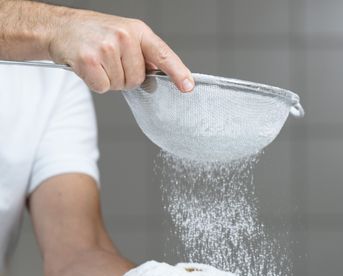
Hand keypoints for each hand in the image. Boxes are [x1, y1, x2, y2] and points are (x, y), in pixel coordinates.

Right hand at [48, 9, 193, 92]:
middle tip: (110, 62)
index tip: (188, 86)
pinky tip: (89, 68)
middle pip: (138, 79)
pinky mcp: (89, 60)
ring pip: (120, 85)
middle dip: (125, 78)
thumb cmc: (96, 34)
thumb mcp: (124, 36)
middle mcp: (124, 37)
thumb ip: (142, 57)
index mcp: (137, 31)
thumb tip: (155, 80)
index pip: (162, 54)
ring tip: (99, 62)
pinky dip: (95, 83)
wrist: (61, 28)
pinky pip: (103, 88)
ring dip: (109, 80)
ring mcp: (106, 48)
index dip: (178, 72)